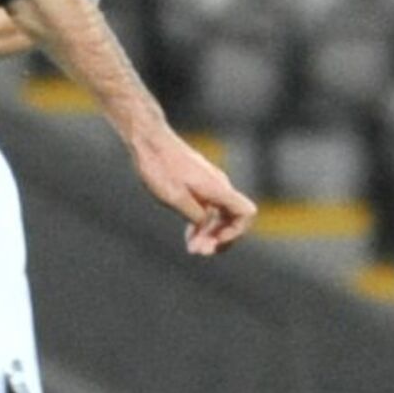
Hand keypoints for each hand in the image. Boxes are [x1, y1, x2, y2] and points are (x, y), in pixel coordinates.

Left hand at [131, 129, 257, 255]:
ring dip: (209, 233)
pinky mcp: (196, 183)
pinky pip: (207, 207)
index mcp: (218, 188)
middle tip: (200, 252)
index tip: (215, 240)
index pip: (245, 213)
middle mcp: (218, 185)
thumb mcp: (175, 198)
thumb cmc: (159, 166)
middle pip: (233, 217)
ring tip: (193, 249)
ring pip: (218, 214)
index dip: (235, 231)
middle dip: (219, 238)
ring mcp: (208, 184)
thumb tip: (206, 228)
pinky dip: (201, 223)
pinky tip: (190, 236)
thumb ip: (196, 215)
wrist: (148, 140)